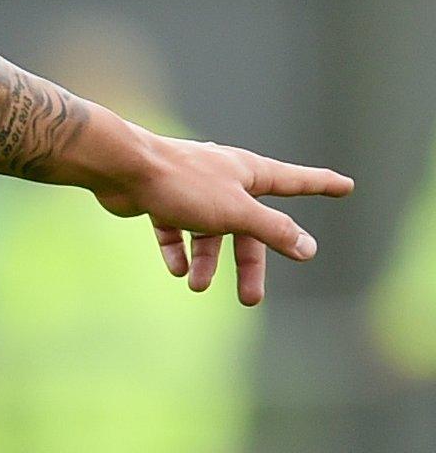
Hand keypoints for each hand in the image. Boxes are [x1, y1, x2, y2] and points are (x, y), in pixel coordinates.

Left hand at [92, 134, 351, 305]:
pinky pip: (174, 229)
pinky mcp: (160, 198)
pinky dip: (177, 250)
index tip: (346, 185)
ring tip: (196, 286)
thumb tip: (309, 248)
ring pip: (208, 232)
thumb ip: (273, 231)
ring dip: (205, 261)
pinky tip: (176, 269)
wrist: (120, 167)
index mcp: (247, 172)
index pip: (295, 180)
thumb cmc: (183, 184)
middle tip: (250, 300)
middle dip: (248, 264)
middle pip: (247, 225)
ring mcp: (190, 188)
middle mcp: (221, 178)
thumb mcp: (237, 213)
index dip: (321, 184)